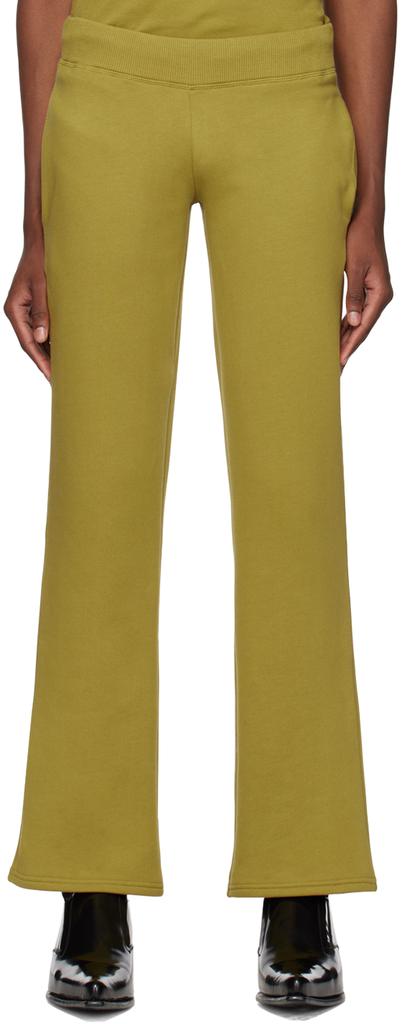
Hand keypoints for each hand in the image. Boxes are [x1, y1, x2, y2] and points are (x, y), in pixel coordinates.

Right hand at [4, 232, 50, 381]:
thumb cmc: (41, 259)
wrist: (41, 241)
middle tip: (60, 381)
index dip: (40, 361)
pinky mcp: (35, 307)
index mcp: (14, 309)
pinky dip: (51, 341)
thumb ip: (42, 311)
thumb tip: (41, 338)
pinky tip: (63, 351)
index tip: (51, 376)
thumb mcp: (42, 285)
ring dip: (49, 353)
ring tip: (63, 371)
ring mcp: (26, 311)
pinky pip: (42, 328)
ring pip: (37, 338)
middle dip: (45, 362)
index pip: (27, 343)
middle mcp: (18, 312)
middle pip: (31, 344)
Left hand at [341, 210, 392, 369]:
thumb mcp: (354, 267)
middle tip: (334, 369)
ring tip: (334, 358)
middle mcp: (380, 297)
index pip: (363, 326)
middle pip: (361, 329)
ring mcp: (374, 294)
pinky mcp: (367, 289)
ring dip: (346, 339)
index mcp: (381, 293)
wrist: (366, 219)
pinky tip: (337, 336)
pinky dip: (346, 326)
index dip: (350, 345)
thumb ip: (354, 295)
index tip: (339, 361)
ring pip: (358, 323)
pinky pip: (356, 313)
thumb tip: (352, 322)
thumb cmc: (359, 238)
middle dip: (347, 348)